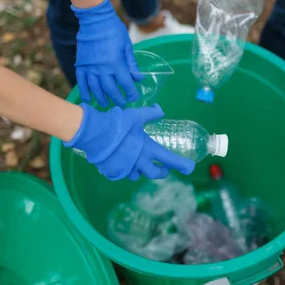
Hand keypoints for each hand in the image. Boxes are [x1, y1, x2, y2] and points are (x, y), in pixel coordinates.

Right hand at [64, 103, 194, 180]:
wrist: (94, 133)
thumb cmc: (118, 124)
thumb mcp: (137, 115)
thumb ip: (151, 113)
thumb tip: (160, 110)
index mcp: (148, 150)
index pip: (169, 159)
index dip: (182, 164)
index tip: (190, 168)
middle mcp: (139, 163)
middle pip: (155, 174)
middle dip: (162, 172)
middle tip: (164, 167)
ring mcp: (125, 169)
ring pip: (138, 175)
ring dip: (142, 170)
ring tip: (140, 160)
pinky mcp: (113, 172)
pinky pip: (123, 173)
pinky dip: (126, 168)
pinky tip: (122, 159)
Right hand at [71, 0, 141, 106]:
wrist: (94, 19)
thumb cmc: (113, 30)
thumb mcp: (127, 45)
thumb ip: (131, 63)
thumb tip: (138, 78)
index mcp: (116, 62)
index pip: (125, 83)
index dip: (131, 92)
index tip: (134, 98)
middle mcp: (102, 67)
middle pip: (111, 89)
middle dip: (118, 99)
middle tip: (122, 104)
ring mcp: (90, 67)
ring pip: (96, 88)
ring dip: (102, 98)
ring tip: (107, 104)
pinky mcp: (81, 64)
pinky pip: (82, 81)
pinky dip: (85, 91)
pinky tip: (89, 99)